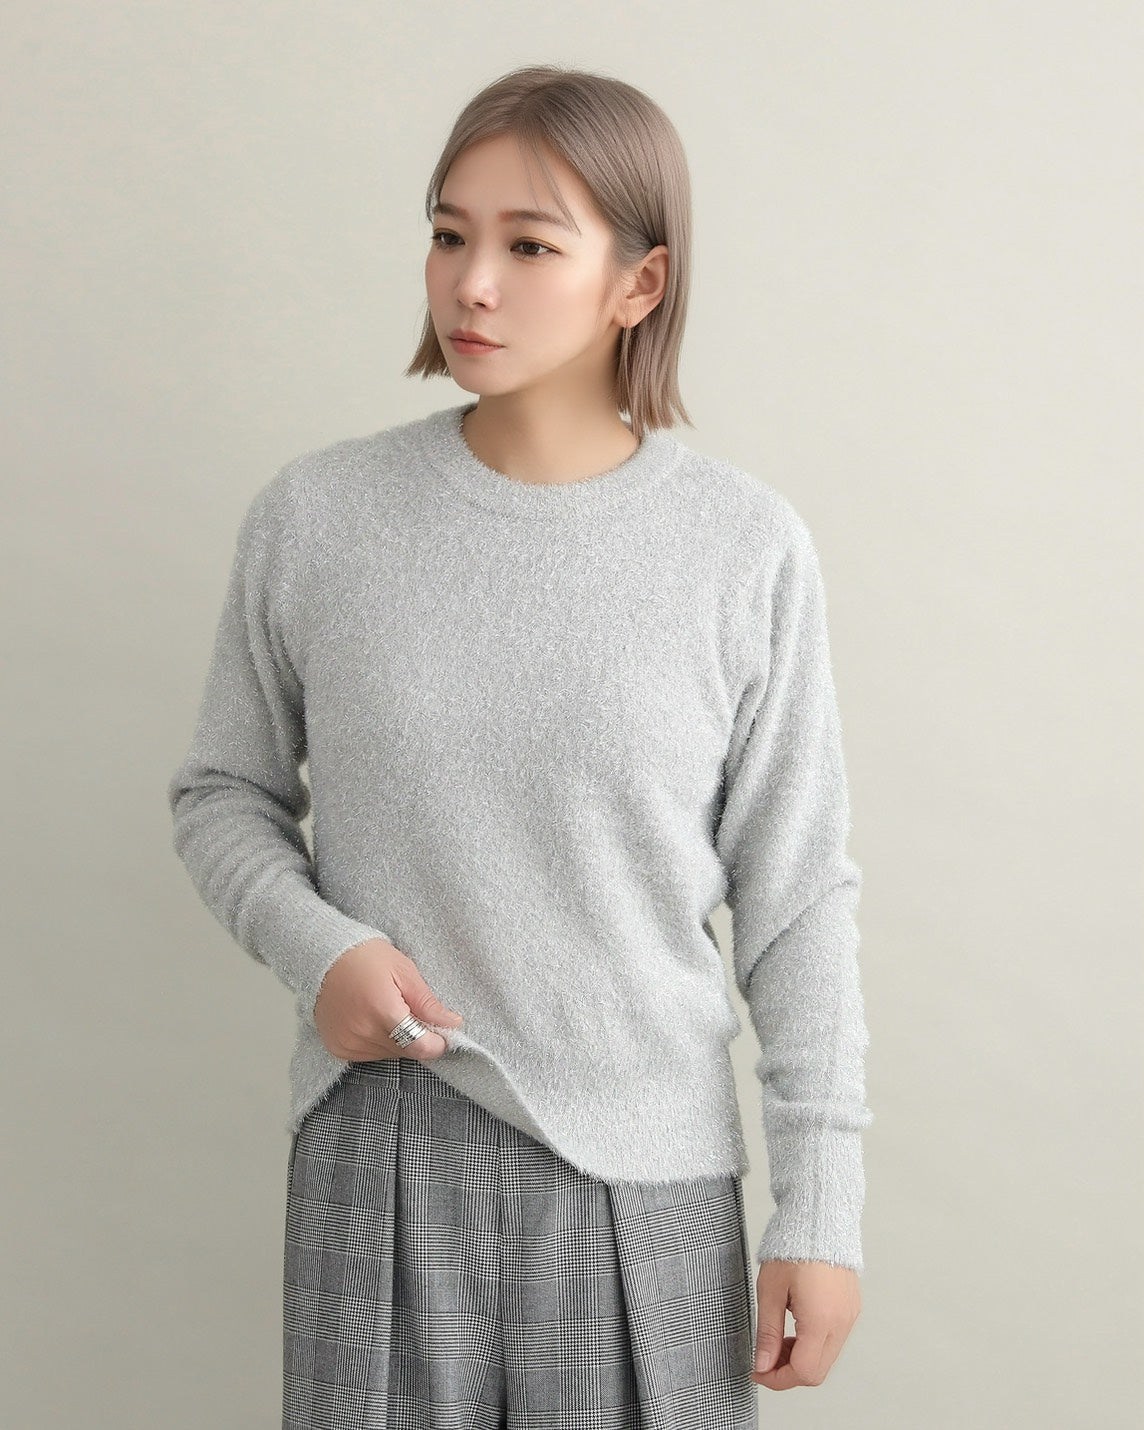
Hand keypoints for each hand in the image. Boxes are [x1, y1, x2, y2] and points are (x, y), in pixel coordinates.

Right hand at [312, 937, 463, 1061]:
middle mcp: (362, 1032)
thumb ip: (427, 1003)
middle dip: (418, 1038)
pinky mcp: (338, 1048)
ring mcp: (347, 1042)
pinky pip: (370, 1055)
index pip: (419, 1046)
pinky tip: (374, 1020)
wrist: (325, 957)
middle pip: (406, 1052)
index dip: (437, 1043)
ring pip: (389, 1055)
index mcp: (382, 1010)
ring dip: (398, 1041)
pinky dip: (379, 1042)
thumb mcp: (404, 971)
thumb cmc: (366, 958)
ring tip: (390, 1012)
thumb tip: (452, 1023)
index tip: (443, 1033)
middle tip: (414, 1014)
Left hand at [751, 1259, 861, 1389]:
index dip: (777, 1378)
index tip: (758, 1371)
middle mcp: (841, 1323)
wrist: (818, 1219)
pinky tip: (796, 1327)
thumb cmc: (793, 1247)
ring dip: (801, 1358)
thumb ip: (767, 1332)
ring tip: (778, 1338)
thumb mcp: (770, 1291)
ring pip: (826, 1359)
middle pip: (817, 1372)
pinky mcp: (851, 1309)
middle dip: (788, 1372)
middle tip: (765, 1358)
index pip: (803, 1372)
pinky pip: (834, 1341)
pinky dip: (814, 1344)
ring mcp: (849, 1317)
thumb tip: (762, 1364)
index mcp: (821, 1320)